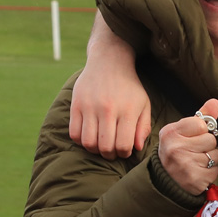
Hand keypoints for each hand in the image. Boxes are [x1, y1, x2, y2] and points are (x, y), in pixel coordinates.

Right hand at [69, 12, 151, 159]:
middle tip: (112, 151)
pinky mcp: (76, 104)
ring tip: (100, 145)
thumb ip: (143, 127)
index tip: (124, 151)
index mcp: (127, 110)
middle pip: (105, 147)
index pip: (123, 145)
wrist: (109, 62)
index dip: (124, 154)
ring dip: (94, 150)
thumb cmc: (130, 87)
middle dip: (109, 155)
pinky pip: (74, 133)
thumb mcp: (144, 104)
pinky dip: (81, 141)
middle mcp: (108, 109)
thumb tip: (137, 148)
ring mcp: (90, 107)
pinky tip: (89, 136)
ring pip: (88, 143)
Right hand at [158, 99, 217, 194]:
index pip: (201, 124)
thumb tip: (215, 102)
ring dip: (210, 160)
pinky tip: (198, 172)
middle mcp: (175, 148)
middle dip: (207, 146)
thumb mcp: (183, 132)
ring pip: (215, 155)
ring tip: (196, 162)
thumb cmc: (177, 152)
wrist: (166, 180)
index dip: (202, 131)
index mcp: (171, 132)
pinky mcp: (194, 179)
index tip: (193, 138)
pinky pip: (215, 171)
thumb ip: (200, 117)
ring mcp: (184, 164)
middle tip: (194, 152)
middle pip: (210, 139)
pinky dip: (210, 173)